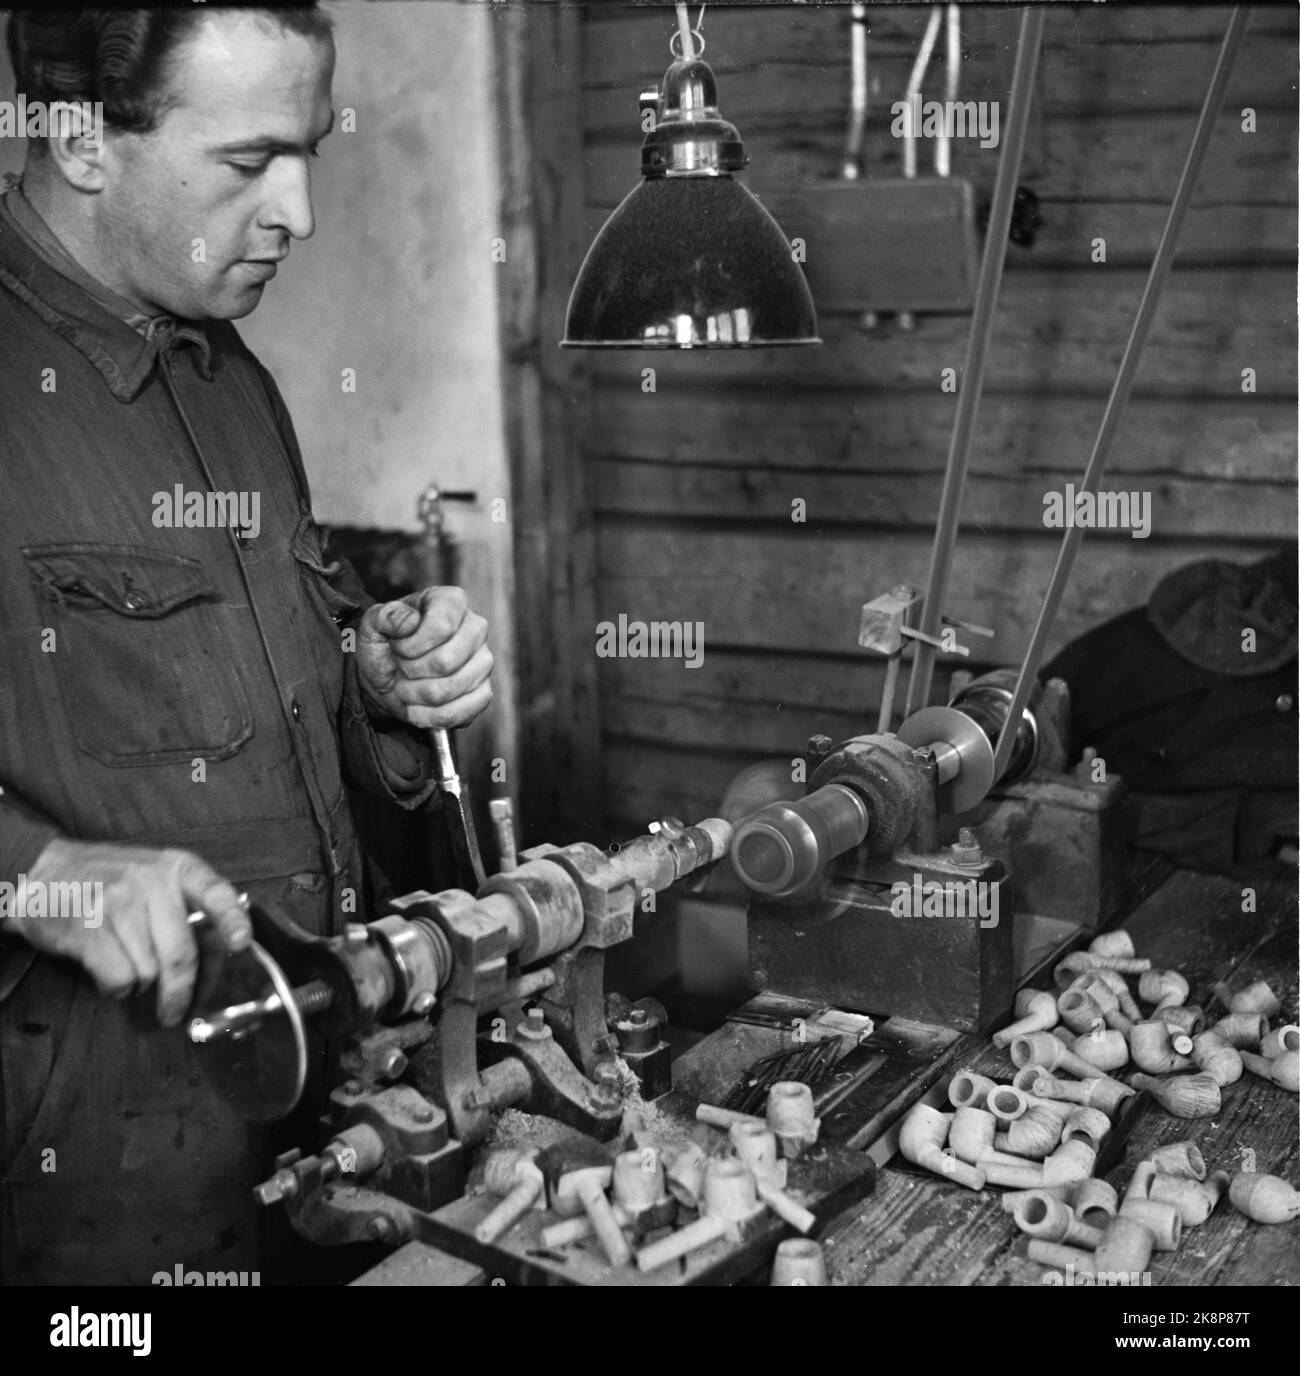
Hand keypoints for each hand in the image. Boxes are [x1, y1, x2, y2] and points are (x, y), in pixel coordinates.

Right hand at [0, 839, 250, 1026]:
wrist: (43, 874)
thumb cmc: (109, 882)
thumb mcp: (154, 875)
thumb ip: (187, 903)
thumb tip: (223, 950)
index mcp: (176, 868)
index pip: (215, 892)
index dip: (232, 920)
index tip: (241, 943)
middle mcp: (151, 881)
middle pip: (181, 953)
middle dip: (180, 992)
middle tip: (174, 1011)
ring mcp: (117, 903)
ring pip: (150, 971)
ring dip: (141, 983)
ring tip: (127, 967)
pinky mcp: (88, 928)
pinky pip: (119, 978)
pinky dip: (117, 988)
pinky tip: (108, 973)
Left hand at [356, 585, 493, 729]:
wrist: (387, 676)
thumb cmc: (385, 645)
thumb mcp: (372, 624)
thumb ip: (385, 616)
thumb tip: (409, 621)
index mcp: (452, 601)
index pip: (441, 627)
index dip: (410, 645)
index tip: (397, 646)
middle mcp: (476, 628)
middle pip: (445, 662)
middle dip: (411, 671)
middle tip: (402, 666)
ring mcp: (483, 662)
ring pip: (448, 690)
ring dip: (415, 694)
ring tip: (408, 684)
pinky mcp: (484, 694)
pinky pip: (459, 713)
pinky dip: (429, 716)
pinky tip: (419, 705)